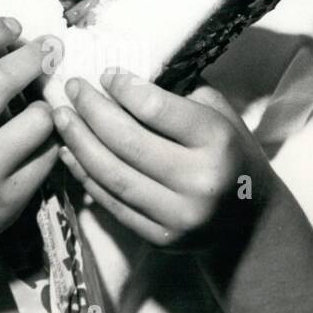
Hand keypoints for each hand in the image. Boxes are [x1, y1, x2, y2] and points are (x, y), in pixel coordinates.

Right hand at [0, 17, 58, 255]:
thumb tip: (16, 39)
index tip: (13, 25)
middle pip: (2, 81)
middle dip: (34, 56)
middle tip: (51, 47)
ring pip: (38, 119)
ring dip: (47, 105)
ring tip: (42, 105)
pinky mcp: (8, 198)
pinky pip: (49, 155)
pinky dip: (53, 140)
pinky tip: (46, 136)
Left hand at [52, 68, 270, 250]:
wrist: (251, 222)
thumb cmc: (231, 154)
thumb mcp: (219, 115)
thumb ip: (178, 95)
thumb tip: (122, 75)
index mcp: (218, 141)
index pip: (156, 109)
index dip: (123, 88)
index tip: (105, 74)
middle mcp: (199, 181)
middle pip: (126, 141)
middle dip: (91, 110)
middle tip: (72, 88)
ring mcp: (177, 215)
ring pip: (112, 174)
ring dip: (78, 142)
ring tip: (61, 116)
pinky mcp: (159, 238)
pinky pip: (111, 203)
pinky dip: (85, 175)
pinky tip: (69, 151)